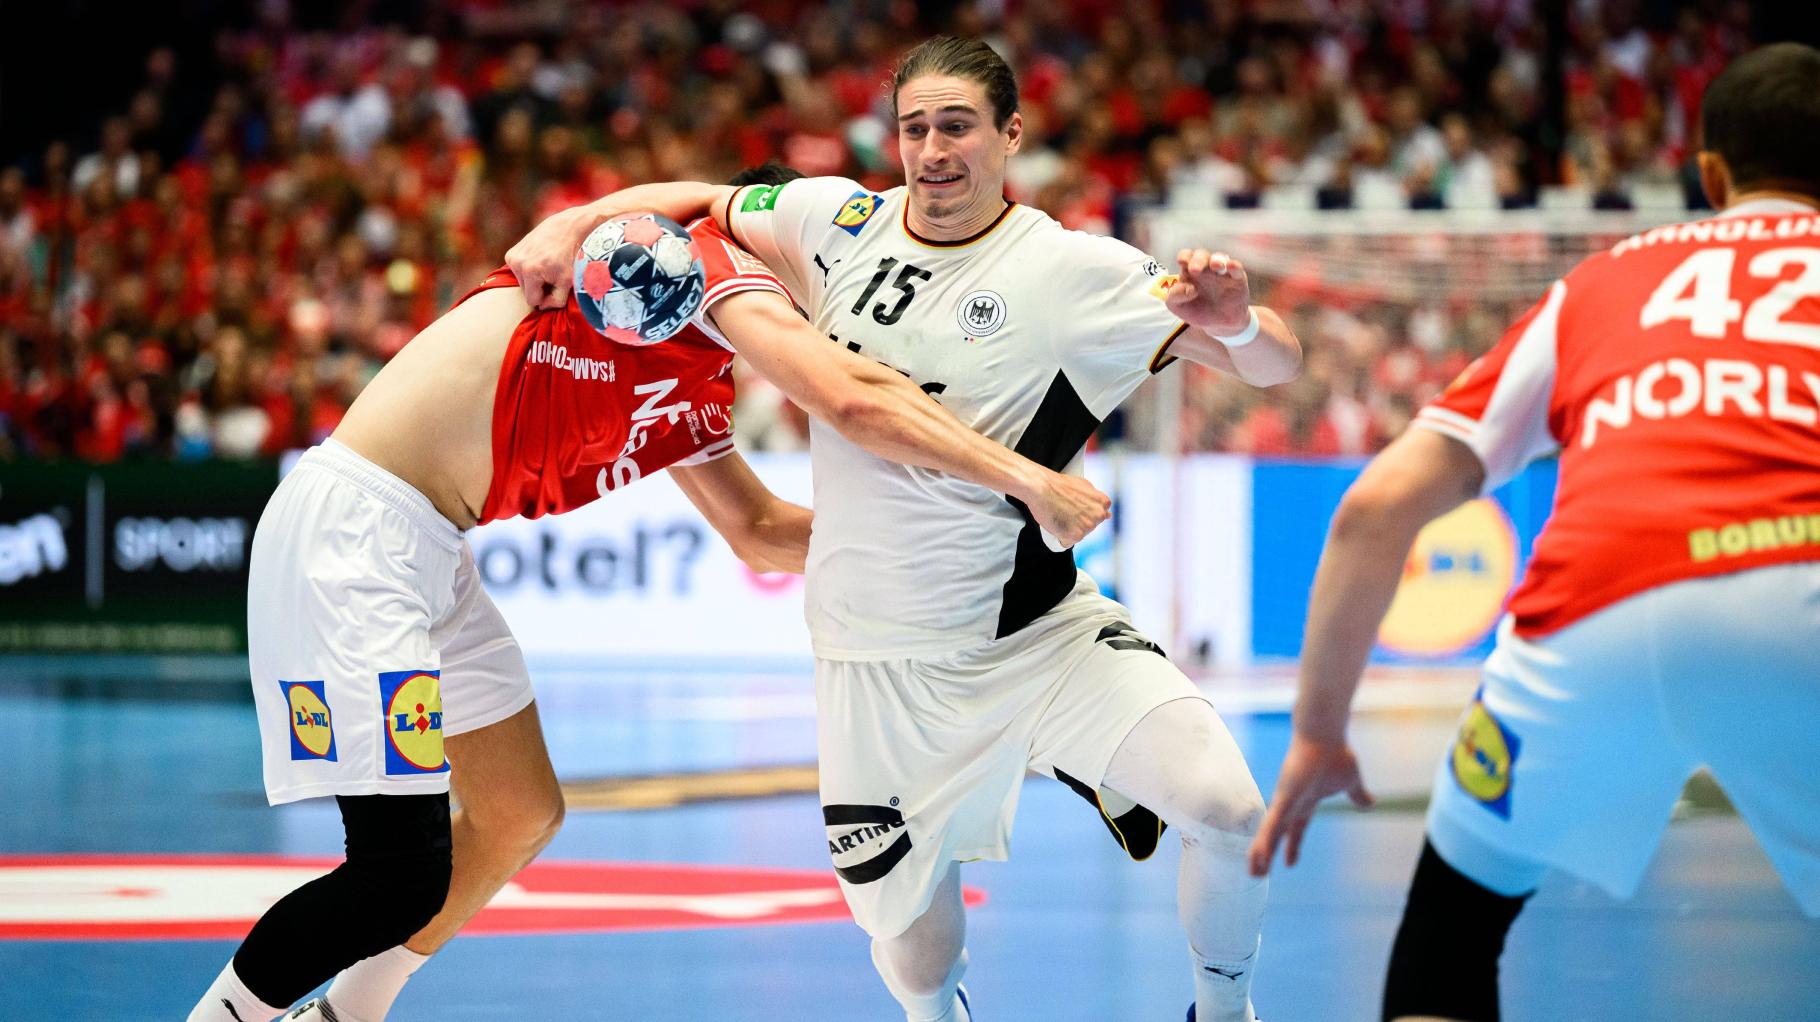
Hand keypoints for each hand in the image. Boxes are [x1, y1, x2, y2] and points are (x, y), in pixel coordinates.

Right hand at [505, 204, 602, 309]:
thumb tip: (542, 307)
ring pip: (522, 282)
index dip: (545, 298)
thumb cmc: (572, 255)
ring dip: (535, 278)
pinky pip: (520, 271)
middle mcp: (517, 263)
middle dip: (539, 287)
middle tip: (553, 275)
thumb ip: (556, 301)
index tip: (556, 287)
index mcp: (530, 271)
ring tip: (548, 266)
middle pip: (526, 291)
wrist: (569, 227)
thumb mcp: (569, 281)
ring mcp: (513, 256)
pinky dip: (530, 269)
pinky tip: (541, 260)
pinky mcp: (511, 252)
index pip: (532, 300)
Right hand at [1025, 471, 1110, 548]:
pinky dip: (1060, 537)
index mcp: (1103, 503)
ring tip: (1059, 516)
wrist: (1041, 487)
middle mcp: (1098, 515)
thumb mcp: (1084, 485)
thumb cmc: (1058, 485)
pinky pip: (1067, 542)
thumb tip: (1108, 514)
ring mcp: (1087, 526)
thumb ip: (1097, 500)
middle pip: (1089, 526)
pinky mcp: (1075, 535)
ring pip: (1078, 535)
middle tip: (1064, 512)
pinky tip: (1056, 524)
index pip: (1098, 516)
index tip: (1075, 510)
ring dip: (1068, 530)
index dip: (1084, 513)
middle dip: (1078, 522)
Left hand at [1164, 248, 1251, 335]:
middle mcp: (1206, 269)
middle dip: (1198, 259)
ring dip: (1217, 260)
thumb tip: (1188, 288)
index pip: (1186, 256)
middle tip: (1195, 270)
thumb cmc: (1196, 311)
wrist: (1219, 325)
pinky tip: (1231, 266)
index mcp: (1190, 271)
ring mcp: (1222, 273)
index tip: (1182, 262)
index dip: (1184, 256)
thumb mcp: (1177, 307)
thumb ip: (1175, 296)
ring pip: (1220, 259)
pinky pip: (1237, 269)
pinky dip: (1234, 266)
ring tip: (1215, 265)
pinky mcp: (1237, 280)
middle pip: (1202, 255)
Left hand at [1247, 732, 1374, 876]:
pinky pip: (1273, 825)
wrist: (1325, 732)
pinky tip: (1259, 856)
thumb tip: (1370, 803)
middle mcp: (1291, 802)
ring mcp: (1285, 800)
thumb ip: (1358, 794)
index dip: (1292, 845)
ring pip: (1270, 833)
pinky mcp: (1284, 798)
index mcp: (1306, 800)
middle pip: (1277, 834)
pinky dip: (1266, 841)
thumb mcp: (1351, 781)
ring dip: (1261, 853)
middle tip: (1258, 873)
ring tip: (1253, 872)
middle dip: (1268, 853)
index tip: (1289, 863)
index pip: (1296, 828)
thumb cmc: (1334, 751)